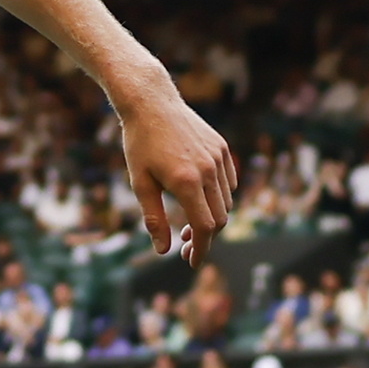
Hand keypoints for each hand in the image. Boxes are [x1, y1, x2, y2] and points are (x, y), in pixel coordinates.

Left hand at [116, 81, 237, 254]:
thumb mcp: (139, 183)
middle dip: (205, 238)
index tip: (192, 263)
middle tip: (186, 247)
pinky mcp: (223, 148)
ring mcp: (219, 158)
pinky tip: (200, 199)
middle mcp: (209, 170)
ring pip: (226, 202)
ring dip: (212, 218)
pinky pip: (229, 182)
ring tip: (189, 225)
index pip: (205, 227)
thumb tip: (162, 251)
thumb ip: (154, 218)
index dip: (202, 250)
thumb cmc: (139, 144)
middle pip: (219, 219)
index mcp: (186, 182)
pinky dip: (219, 197)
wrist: (151, 103)